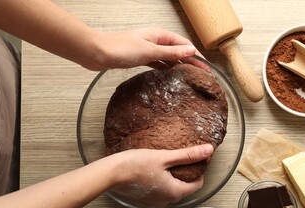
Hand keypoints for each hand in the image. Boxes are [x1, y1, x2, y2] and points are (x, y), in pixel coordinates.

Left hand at [83, 27, 197, 69]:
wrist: (98, 53)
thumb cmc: (121, 48)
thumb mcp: (150, 51)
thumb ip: (171, 52)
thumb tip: (191, 50)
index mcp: (159, 34)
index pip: (184, 44)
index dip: (196, 56)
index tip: (205, 67)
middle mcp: (155, 40)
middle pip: (177, 51)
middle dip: (190, 61)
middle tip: (202, 74)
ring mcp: (147, 48)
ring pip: (168, 57)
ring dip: (178, 65)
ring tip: (189, 76)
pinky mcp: (140, 57)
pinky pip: (157, 62)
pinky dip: (165, 68)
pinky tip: (170, 74)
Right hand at [110, 144, 213, 207]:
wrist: (112, 172)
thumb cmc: (136, 165)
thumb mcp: (165, 157)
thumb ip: (187, 155)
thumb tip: (207, 150)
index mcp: (174, 193)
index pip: (197, 184)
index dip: (198, 170)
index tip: (195, 158)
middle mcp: (166, 201)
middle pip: (184, 187)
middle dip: (185, 172)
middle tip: (181, 157)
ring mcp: (155, 201)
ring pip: (171, 188)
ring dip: (172, 176)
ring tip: (167, 161)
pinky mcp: (146, 198)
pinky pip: (160, 189)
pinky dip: (162, 180)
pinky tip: (155, 168)